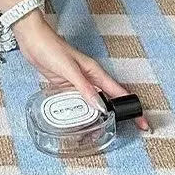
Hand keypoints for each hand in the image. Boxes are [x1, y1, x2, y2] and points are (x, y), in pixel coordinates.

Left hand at [12, 14, 150, 132]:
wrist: (32, 39)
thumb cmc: (51, 47)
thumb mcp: (70, 68)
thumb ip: (84, 87)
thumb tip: (100, 107)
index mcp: (95, 72)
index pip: (118, 93)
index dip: (131, 108)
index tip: (142, 122)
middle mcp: (89, 78)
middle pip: (106, 101)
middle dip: (112, 117)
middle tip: (113, 134)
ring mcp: (77, 83)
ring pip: (91, 104)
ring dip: (93, 118)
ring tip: (93, 134)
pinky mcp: (65, 86)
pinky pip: (76, 103)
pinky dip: (79, 113)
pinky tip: (77, 122)